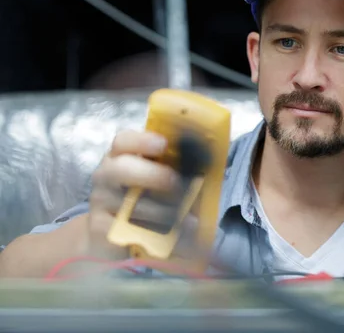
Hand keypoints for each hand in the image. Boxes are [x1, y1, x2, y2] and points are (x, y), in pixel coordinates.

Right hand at [85, 130, 200, 259]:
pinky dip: (155, 233)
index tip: (163, 144)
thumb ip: (177, 170)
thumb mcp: (158, 181)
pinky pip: (128, 230)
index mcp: (121, 156)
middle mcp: (107, 175)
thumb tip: (207, 165)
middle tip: (175, 182)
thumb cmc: (143, 200)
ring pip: (128, 204)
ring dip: (160, 210)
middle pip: (121, 169)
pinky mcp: (101, 228)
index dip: (142, 141)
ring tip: (187, 217)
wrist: (113, 237)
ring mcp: (101, 202)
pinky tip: (173, 235)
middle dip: (152, 175)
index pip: (123, 141)